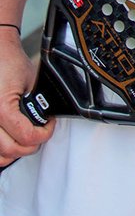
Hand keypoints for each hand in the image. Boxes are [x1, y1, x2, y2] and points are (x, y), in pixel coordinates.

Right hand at [0, 30, 53, 166]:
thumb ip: (38, 103)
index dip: (44, 133)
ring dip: (14, 151)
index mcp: (1, 108)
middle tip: (39, 132)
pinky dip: (1, 150)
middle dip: (31, 144)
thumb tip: (47, 119)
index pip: (26, 137)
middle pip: (12, 150)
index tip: (48, 124)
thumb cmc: (9, 63)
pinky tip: (10, 140)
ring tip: (24, 137)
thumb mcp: (32, 82)